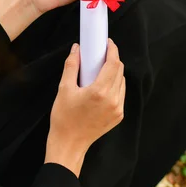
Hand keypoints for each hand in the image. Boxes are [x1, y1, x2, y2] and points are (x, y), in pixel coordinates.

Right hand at [45, 39, 125, 176]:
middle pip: (119, 71)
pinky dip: (114, 86)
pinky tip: (103, 86)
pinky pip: (120, 94)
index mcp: (100, 91)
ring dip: (114, 73)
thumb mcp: (64, 89)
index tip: (107, 43)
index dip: (112, 50)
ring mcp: (118, 109)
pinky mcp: (118, 116)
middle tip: (101, 55)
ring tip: (100, 70)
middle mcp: (113, 100)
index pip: (113, 64)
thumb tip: (76, 49)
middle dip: (112, 60)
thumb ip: (71, 66)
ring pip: (121, 82)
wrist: (69, 144)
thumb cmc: (64, 118)